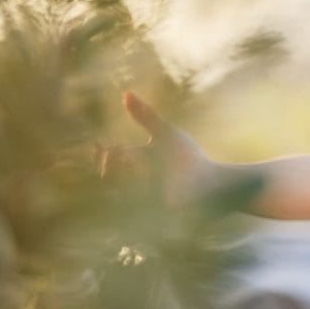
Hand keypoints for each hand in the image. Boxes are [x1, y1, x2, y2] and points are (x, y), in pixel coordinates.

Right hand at [98, 91, 211, 208]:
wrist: (213, 184)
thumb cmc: (190, 159)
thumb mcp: (166, 135)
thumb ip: (146, 116)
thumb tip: (125, 94)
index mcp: (136, 162)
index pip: (109, 157)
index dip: (100, 152)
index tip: (97, 143)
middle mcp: (133, 181)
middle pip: (108, 173)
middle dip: (112, 162)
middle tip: (124, 152)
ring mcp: (139, 199)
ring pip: (115, 190)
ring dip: (125, 175)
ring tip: (139, 164)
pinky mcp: (146, 214)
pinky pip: (128, 207)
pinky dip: (133, 192)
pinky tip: (144, 181)